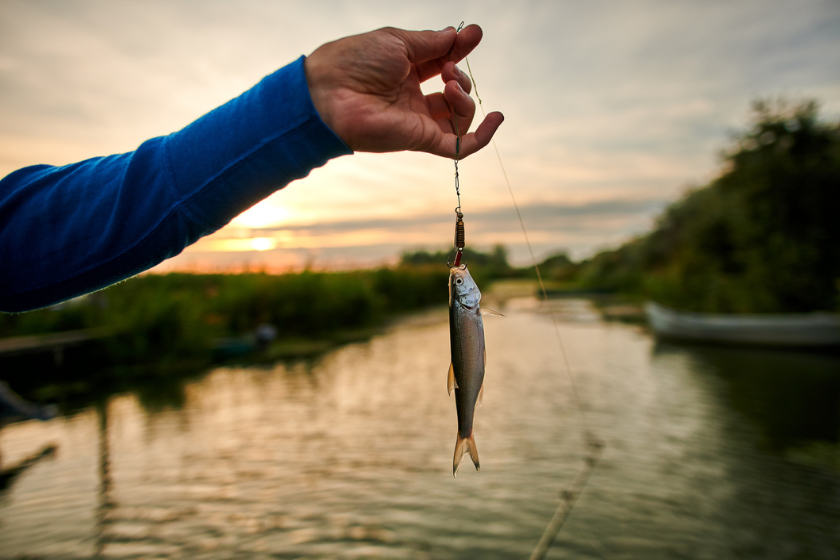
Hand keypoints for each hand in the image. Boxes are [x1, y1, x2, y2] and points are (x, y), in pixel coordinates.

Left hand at [304, 25, 503, 158]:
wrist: (330, 93)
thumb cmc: (354, 62)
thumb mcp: (397, 41)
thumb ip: (431, 43)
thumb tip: (456, 35)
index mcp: (404, 70)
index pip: (442, 61)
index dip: (460, 49)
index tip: (474, 35)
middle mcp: (412, 97)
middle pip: (454, 89)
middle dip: (460, 73)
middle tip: (448, 66)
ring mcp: (418, 120)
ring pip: (460, 116)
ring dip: (465, 96)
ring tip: (450, 84)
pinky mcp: (421, 140)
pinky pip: (459, 147)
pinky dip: (483, 136)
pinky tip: (496, 118)